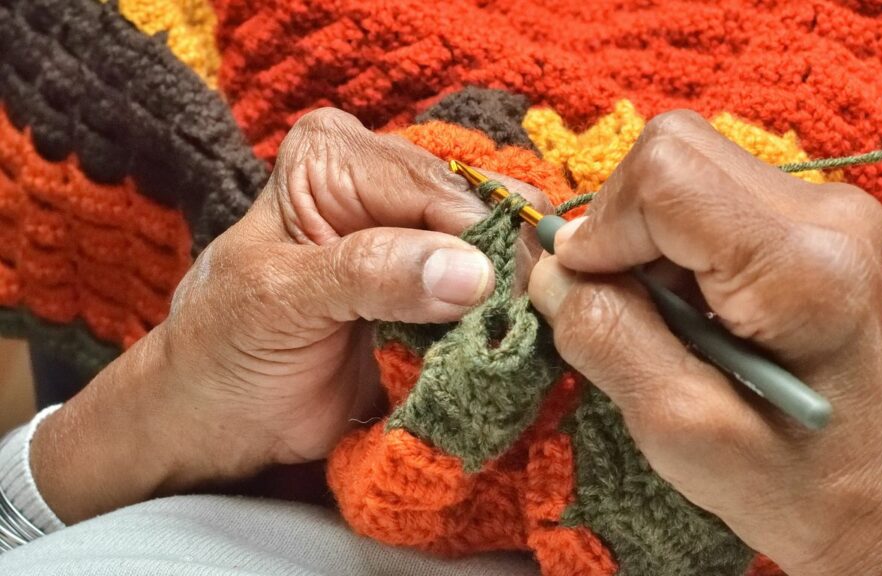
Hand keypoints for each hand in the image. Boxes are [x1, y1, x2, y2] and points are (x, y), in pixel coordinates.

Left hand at [31, 108, 545, 522]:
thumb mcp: (282, 299)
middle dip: (507, 271)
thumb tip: (473, 271)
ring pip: (506, 250)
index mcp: (337, 156)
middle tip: (518, 329)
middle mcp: (386, 180)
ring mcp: (419, 234)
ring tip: (514, 343)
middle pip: (485, 210)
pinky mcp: (441, 285)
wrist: (223, 413)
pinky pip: (500, 292)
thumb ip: (370, 274)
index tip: (511, 304)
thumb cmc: (229, 345)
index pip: (439, 189)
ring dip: (516, 300)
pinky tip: (509, 348)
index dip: (483, 242)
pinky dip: (509, 321)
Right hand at [528, 111, 881, 574]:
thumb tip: (549, 268)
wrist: (873, 502)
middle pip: (675, 151)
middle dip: (620, 224)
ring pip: (686, 167)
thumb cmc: (787, 483)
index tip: (584, 290)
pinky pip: (708, 193)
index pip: (667, 174)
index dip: (602, 225)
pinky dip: (672, 243)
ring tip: (665, 317)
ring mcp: (828, 209)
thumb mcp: (676, 426)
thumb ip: (605, 334)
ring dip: (645, 236)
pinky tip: (692, 307)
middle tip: (620, 302)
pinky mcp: (815, 219)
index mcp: (803, 267)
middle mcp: (827, 213)